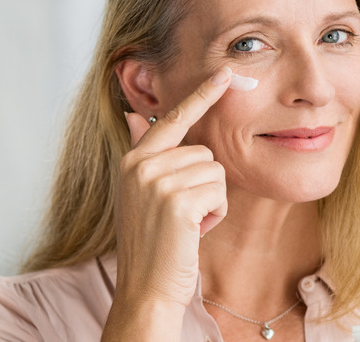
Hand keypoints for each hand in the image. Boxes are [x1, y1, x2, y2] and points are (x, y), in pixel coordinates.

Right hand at [114, 66, 232, 309]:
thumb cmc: (151, 241)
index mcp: (133, 160)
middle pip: (204, 151)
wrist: (146, 287)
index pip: (172, 118)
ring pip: (215, 171)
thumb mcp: (140, 192)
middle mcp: (140, 165)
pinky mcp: (176, 200)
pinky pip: (219, 191)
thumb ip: (143, 151)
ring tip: (187, 224)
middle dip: (205, 184)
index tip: (225, 73)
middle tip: (183, 215)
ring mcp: (156, 181)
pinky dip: (215, 213)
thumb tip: (134, 114)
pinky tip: (194, 231)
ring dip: (211, 200)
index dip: (201, 95)